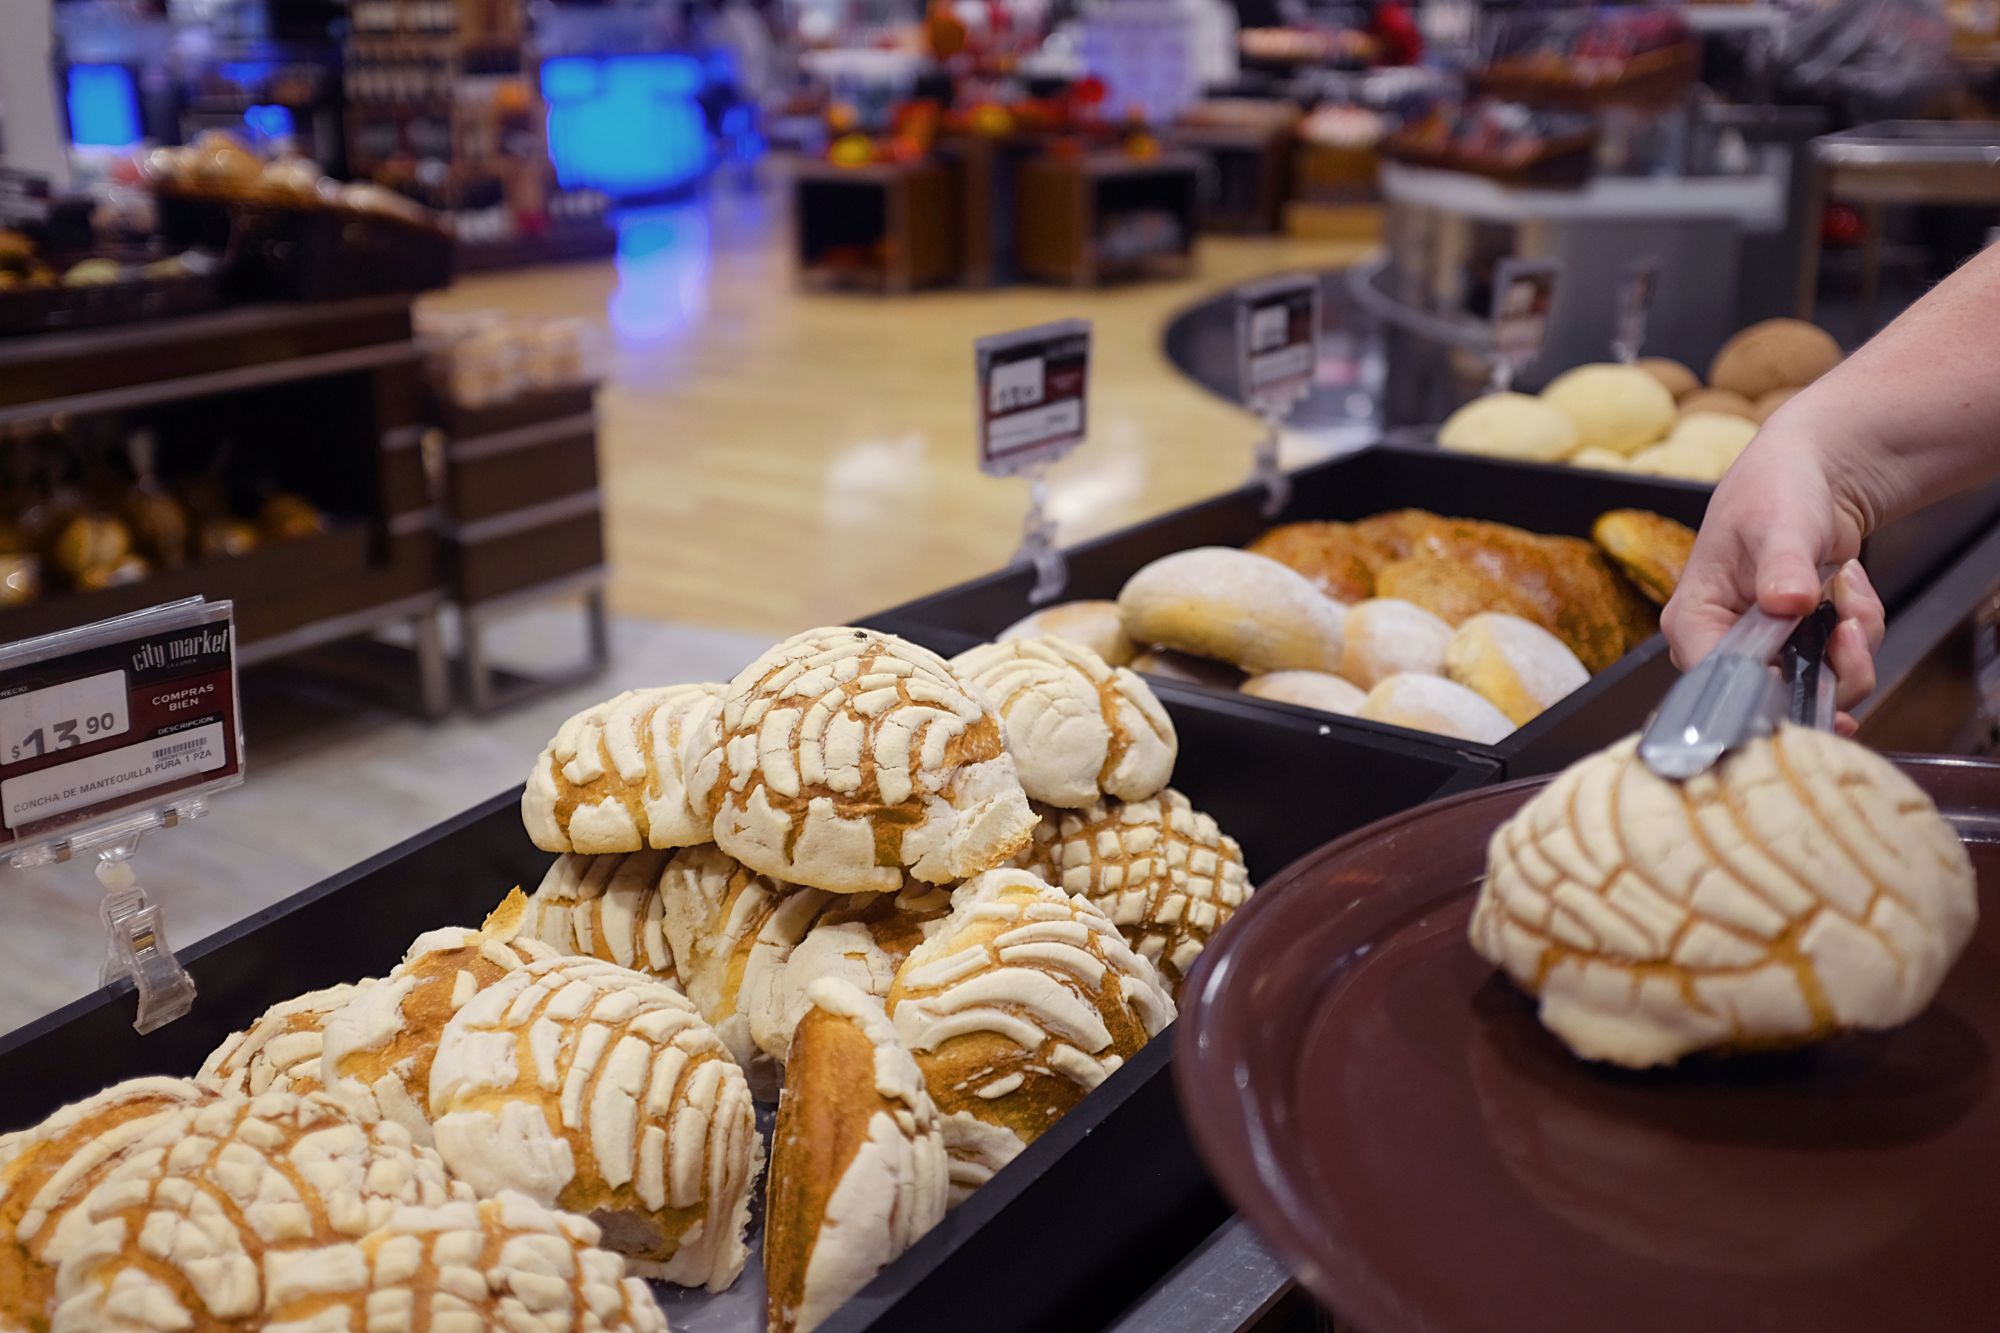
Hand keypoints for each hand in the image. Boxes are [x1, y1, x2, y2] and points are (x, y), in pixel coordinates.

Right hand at [1661, 429, 1885, 725]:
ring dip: (1854, 646)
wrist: (1813, 473)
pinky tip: (1850, 589)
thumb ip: (1782, 565)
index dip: (1765, 695)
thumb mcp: (1778, 522)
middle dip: (1829, 668)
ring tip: (1850, 592)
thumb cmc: (1774, 488)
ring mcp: (1763, 648)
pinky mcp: (1798, 646)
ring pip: (1817, 686)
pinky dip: (1860, 633)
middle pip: (1773, 697)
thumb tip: (1786, 602)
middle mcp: (1722, 643)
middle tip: (1851, 626)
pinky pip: (1840, 667)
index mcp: (1694, 619)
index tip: (1813, 684)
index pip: (1717, 681)